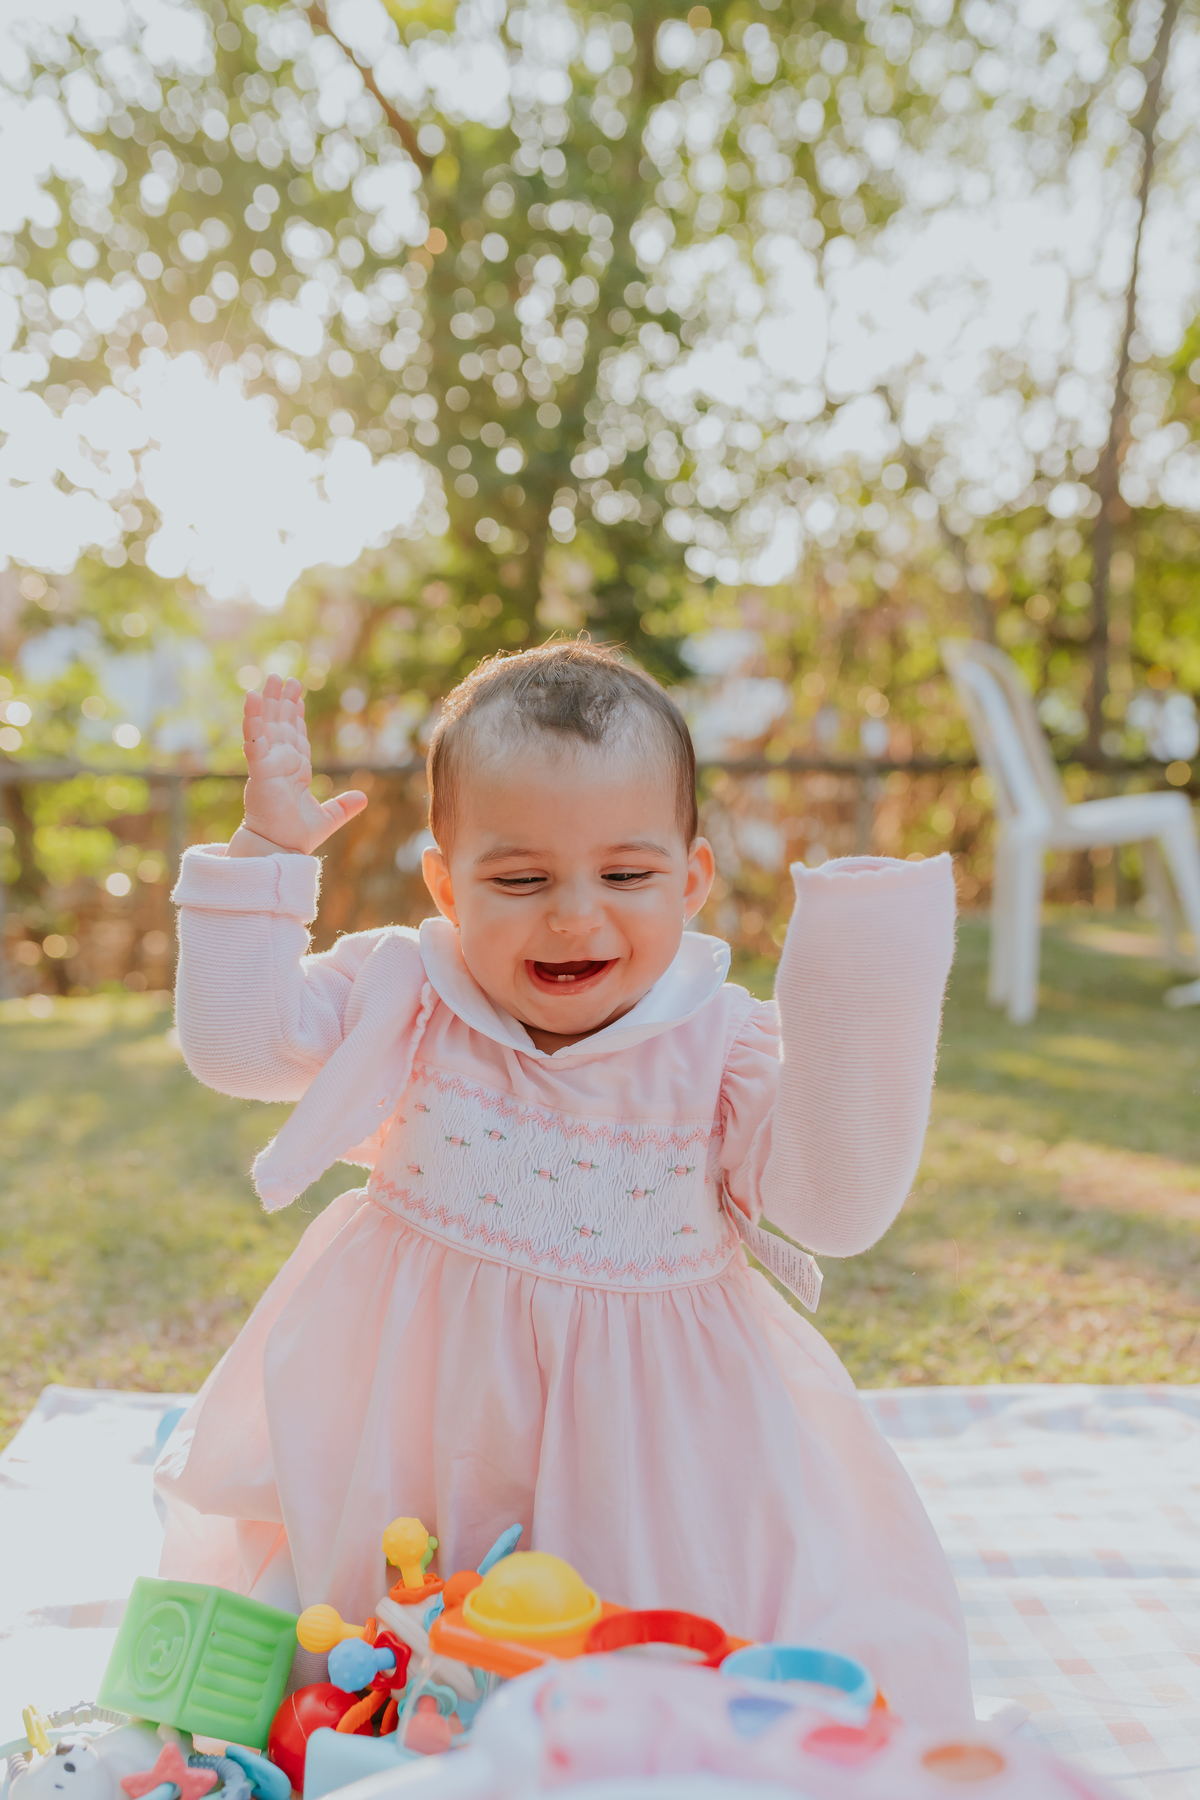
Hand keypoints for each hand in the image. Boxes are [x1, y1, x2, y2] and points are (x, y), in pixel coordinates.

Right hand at [229, 675, 366, 856]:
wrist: (281, 849)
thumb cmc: (296, 835)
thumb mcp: (328, 817)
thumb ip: (343, 806)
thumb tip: (364, 798)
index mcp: (295, 770)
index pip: (294, 735)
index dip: (294, 714)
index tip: (295, 696)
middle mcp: (280, 763)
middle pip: (280, 724)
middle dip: (281, 700)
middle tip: (281, 677)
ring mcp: (268, 764)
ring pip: (266, 725)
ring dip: (266, 702)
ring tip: (270, 678)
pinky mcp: (259, 769)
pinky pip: (254, 740)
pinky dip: (253, 720)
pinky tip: (251, 698)